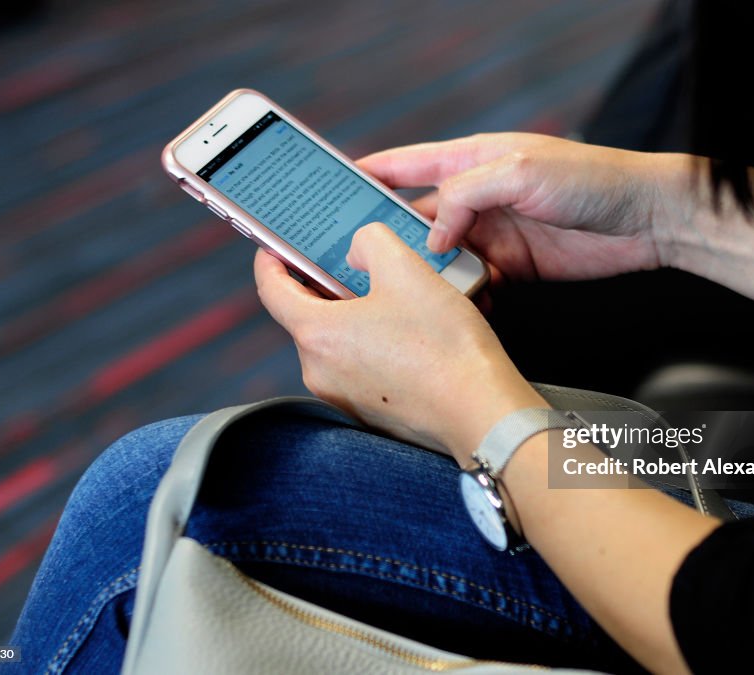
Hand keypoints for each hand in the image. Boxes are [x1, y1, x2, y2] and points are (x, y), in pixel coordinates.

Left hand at [254, 223, 545, 461]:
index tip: (277, 245)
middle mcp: (319, 372)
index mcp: (316, 335)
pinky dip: (374, 344)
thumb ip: (370, 241)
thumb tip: (357, 250)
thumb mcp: (406, 269)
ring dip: (357, 315)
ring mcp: (343, 396)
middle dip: (328, 285)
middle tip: (358, 262)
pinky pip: (360, 366)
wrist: (482, 412)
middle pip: (308, 315)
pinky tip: (410, 334)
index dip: (272, 260)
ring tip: (397, 297)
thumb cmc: (445, 346)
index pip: (271, 290)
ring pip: (338, 341)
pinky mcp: (370, 412)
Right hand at [357, 132, 670, 282]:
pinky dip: (459, 293)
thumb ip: (466, 196)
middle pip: (419, 217)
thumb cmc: (591, 180)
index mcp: (474, 160)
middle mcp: (479, 197)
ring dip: (425, 272)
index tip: (335, 187)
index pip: (410, 164)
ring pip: (442, 255)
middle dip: (388, 234)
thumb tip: (431, 233)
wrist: (645, 221)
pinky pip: (472, 281)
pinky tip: (448, 305)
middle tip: (355, 256)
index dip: (372, 174)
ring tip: (398, 289)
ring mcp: (494, 232)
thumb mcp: (519, 172)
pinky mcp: (513, 265)